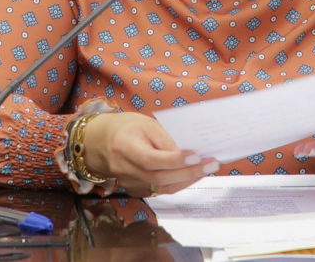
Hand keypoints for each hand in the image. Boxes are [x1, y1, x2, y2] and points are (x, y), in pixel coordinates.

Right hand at [81, 112, 218, 196]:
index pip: (150, 159)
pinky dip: (178, 184)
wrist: (103, 142)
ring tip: (207, 169)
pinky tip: (192, 175)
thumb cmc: (128, 128)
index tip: (196, 155)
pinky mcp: (135, 190)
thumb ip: (166, 139)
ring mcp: (128, 183)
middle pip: (158, 177)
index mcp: (123, 146)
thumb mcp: (146, 124)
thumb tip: (189, 152)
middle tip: (211, 164)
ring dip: (188, 180)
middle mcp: (123, 168)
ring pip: (162, 188)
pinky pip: (160, 191)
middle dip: (189, 172)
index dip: (174, 160)